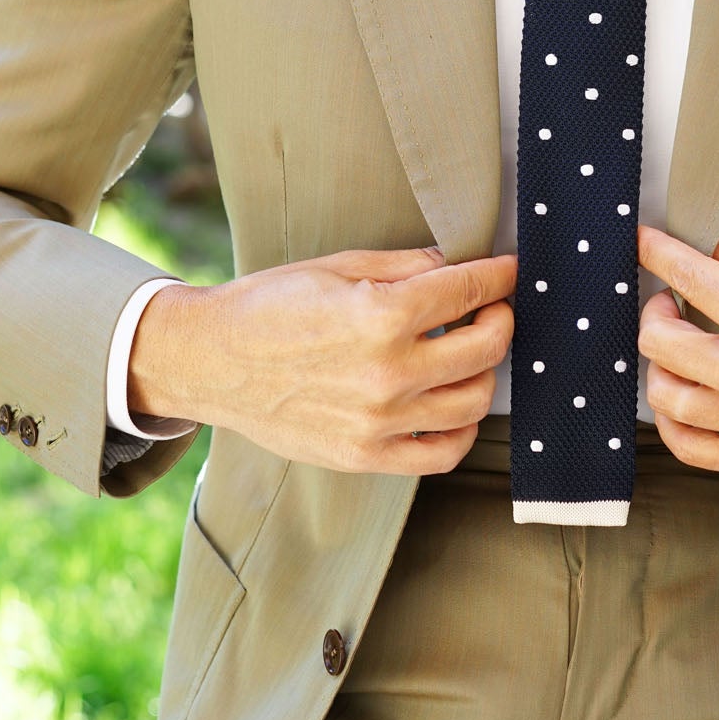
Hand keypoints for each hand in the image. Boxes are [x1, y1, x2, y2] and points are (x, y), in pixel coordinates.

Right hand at [129, 245, 515, 474]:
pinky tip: (454, 403)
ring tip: (468, 353)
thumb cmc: (269, 306)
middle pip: (486, 347)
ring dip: (484, 372)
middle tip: (492, 307)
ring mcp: (380, 422)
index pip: (471, 291)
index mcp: (382, 316)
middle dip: (500, 318)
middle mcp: (389, 373)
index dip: (500, 276)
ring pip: (475, 401)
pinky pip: (442, 453)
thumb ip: (408, 266)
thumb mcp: (340, 267)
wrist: (210, 361)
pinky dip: (463, 429)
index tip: (508, 271)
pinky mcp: (366, 456)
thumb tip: (459, 263)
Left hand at [634, 225, 718, 473]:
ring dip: (658, 362)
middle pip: (658, 340)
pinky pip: (688, 446)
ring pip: (664, 394)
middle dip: (653, 308)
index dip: (655, 252)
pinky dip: (671, 419)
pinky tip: (682, 393)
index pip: (687, 277)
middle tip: (668, 299)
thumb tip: (705, 251)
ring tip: (676, 345)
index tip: (641, 241)